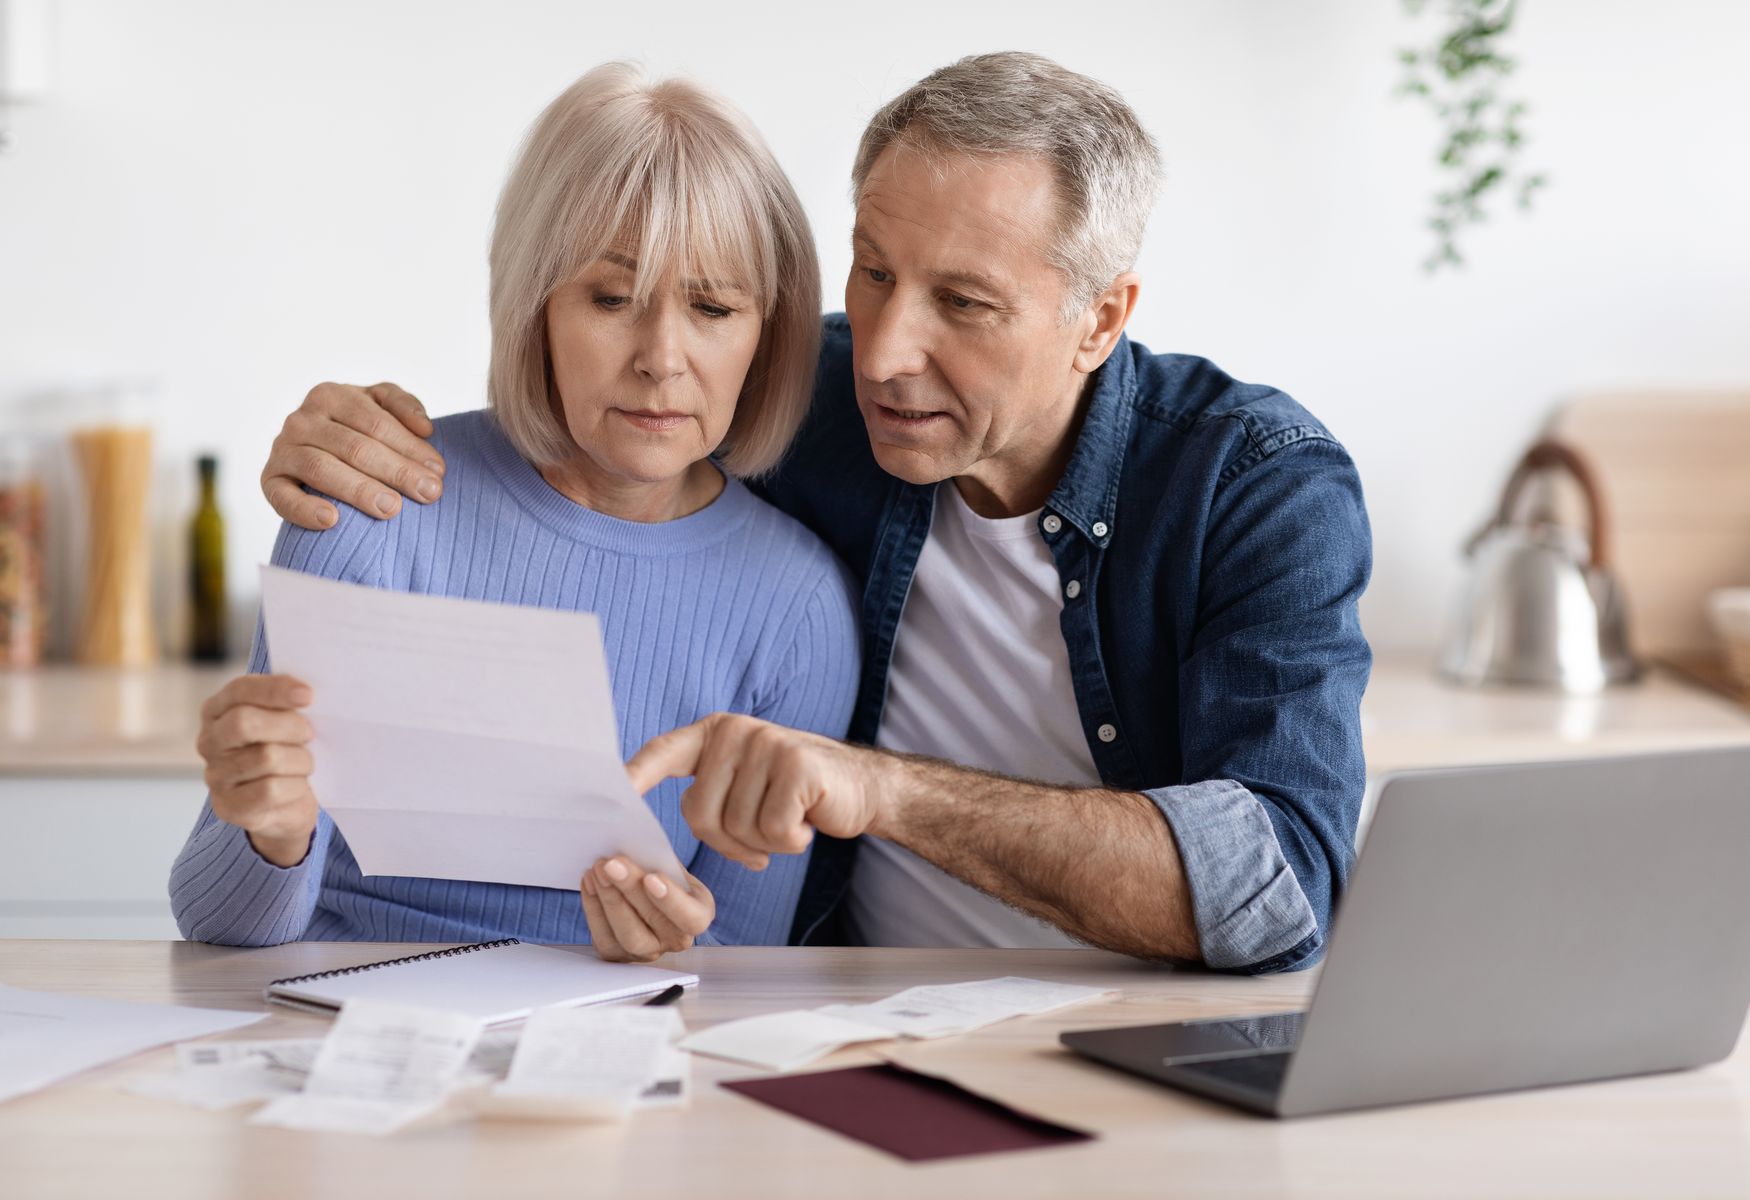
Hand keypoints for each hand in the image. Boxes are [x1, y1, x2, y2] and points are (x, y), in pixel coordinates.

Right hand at [197, 675, 319, 867]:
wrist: (286, 805)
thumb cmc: (286, 752)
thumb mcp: (285, 722)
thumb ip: (287, 704)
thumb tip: (305, 694)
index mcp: (218, 711)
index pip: (239, 690)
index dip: (273, 689)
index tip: (307, 695)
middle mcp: (209, 741)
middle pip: (244, 722)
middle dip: (288, 726)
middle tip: (309, 734)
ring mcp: (215, 776)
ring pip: (266, 758)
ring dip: (300, 760)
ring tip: (305, 764)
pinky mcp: (228, 806)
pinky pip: (270, 791)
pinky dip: (295, 787)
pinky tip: (298, 786)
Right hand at [262, 381, 446, 530]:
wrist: (313, 448)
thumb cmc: (357, 427)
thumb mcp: (380, 405)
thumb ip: (402, 406)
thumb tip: (425, 427)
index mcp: (332, 396)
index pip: (377, 424)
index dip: (411, 447)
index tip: (438, 471)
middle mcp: (302, 419)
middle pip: (355, 447)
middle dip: (397, 472)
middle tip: (429, 493)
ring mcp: (283, 449)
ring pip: (323, 469)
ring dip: (360, 490)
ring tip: (392, 509)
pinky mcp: (270, 480)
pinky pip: (284, 497)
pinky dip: (305, 509)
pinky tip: (332, 520)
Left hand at [579, 857, 714, 961]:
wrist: (645, 892)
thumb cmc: (661, 874)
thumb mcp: (670, 865)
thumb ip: (660, 861)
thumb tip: (638, 848)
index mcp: (698, 914)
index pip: (691, 918)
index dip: (672, 900)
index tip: (651, 877)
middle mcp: (677, 939)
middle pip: (655, 922)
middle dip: (630, 889)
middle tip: (611, 864)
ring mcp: (648, 951)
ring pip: (629, 936)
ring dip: (609, 900)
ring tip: (597, 870)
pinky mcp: (620, 955)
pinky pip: (605, 938)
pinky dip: (594, 908)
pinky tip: (589, 883)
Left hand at [626, 714, 883, 871]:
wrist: (861, 788)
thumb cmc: (792, 795)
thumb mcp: (743, 784)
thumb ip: (707, 791)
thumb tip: (649, 824)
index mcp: (714, 733)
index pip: (663, 752)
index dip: (635, 775)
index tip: (609, 793)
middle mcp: (736, 731)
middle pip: (699, 814)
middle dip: (728, 844)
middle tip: (760, 842)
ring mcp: (768, 743)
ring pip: (738, 828)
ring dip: (764, 846)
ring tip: (788, 827)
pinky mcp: (798, 765)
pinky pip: (773, 830)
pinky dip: (790, 843)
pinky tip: (807, 825)